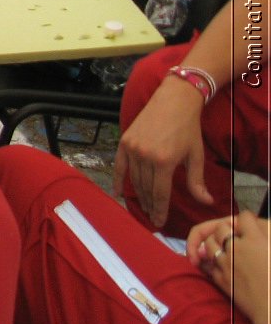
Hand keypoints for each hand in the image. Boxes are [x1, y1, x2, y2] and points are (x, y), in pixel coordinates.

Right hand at [114, 76, 210, 228]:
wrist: (173, 101)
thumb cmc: (188, 128)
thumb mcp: (196, 156)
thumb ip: (197, 181)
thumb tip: (207, 202)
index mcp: (164, 162)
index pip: (160, 193)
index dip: (160, 210)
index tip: (159, 222)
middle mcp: (145, 157)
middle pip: (146, 189)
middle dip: (150, 205)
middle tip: (153, 217)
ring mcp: (132, 149)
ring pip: (134, 179)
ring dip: (138, 195)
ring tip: (144, 206)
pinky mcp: (125, 142)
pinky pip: (119, 166)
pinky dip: (118, 180)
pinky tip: (118, 193)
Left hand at [187, 212, 269, 323]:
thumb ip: (266, 236)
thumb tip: (256, 224)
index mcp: (256, 239)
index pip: (245, 217)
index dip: (248, 219)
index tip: (249, 223)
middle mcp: (237, 248)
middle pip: (221, 227)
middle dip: (226, 228)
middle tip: (235, 235)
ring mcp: (225, 263)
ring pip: (210, 243)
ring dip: (215, 242)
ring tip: (224, 247)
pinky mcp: (220, 279)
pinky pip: (208, 263)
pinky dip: (210, 260)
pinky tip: (218, 262)